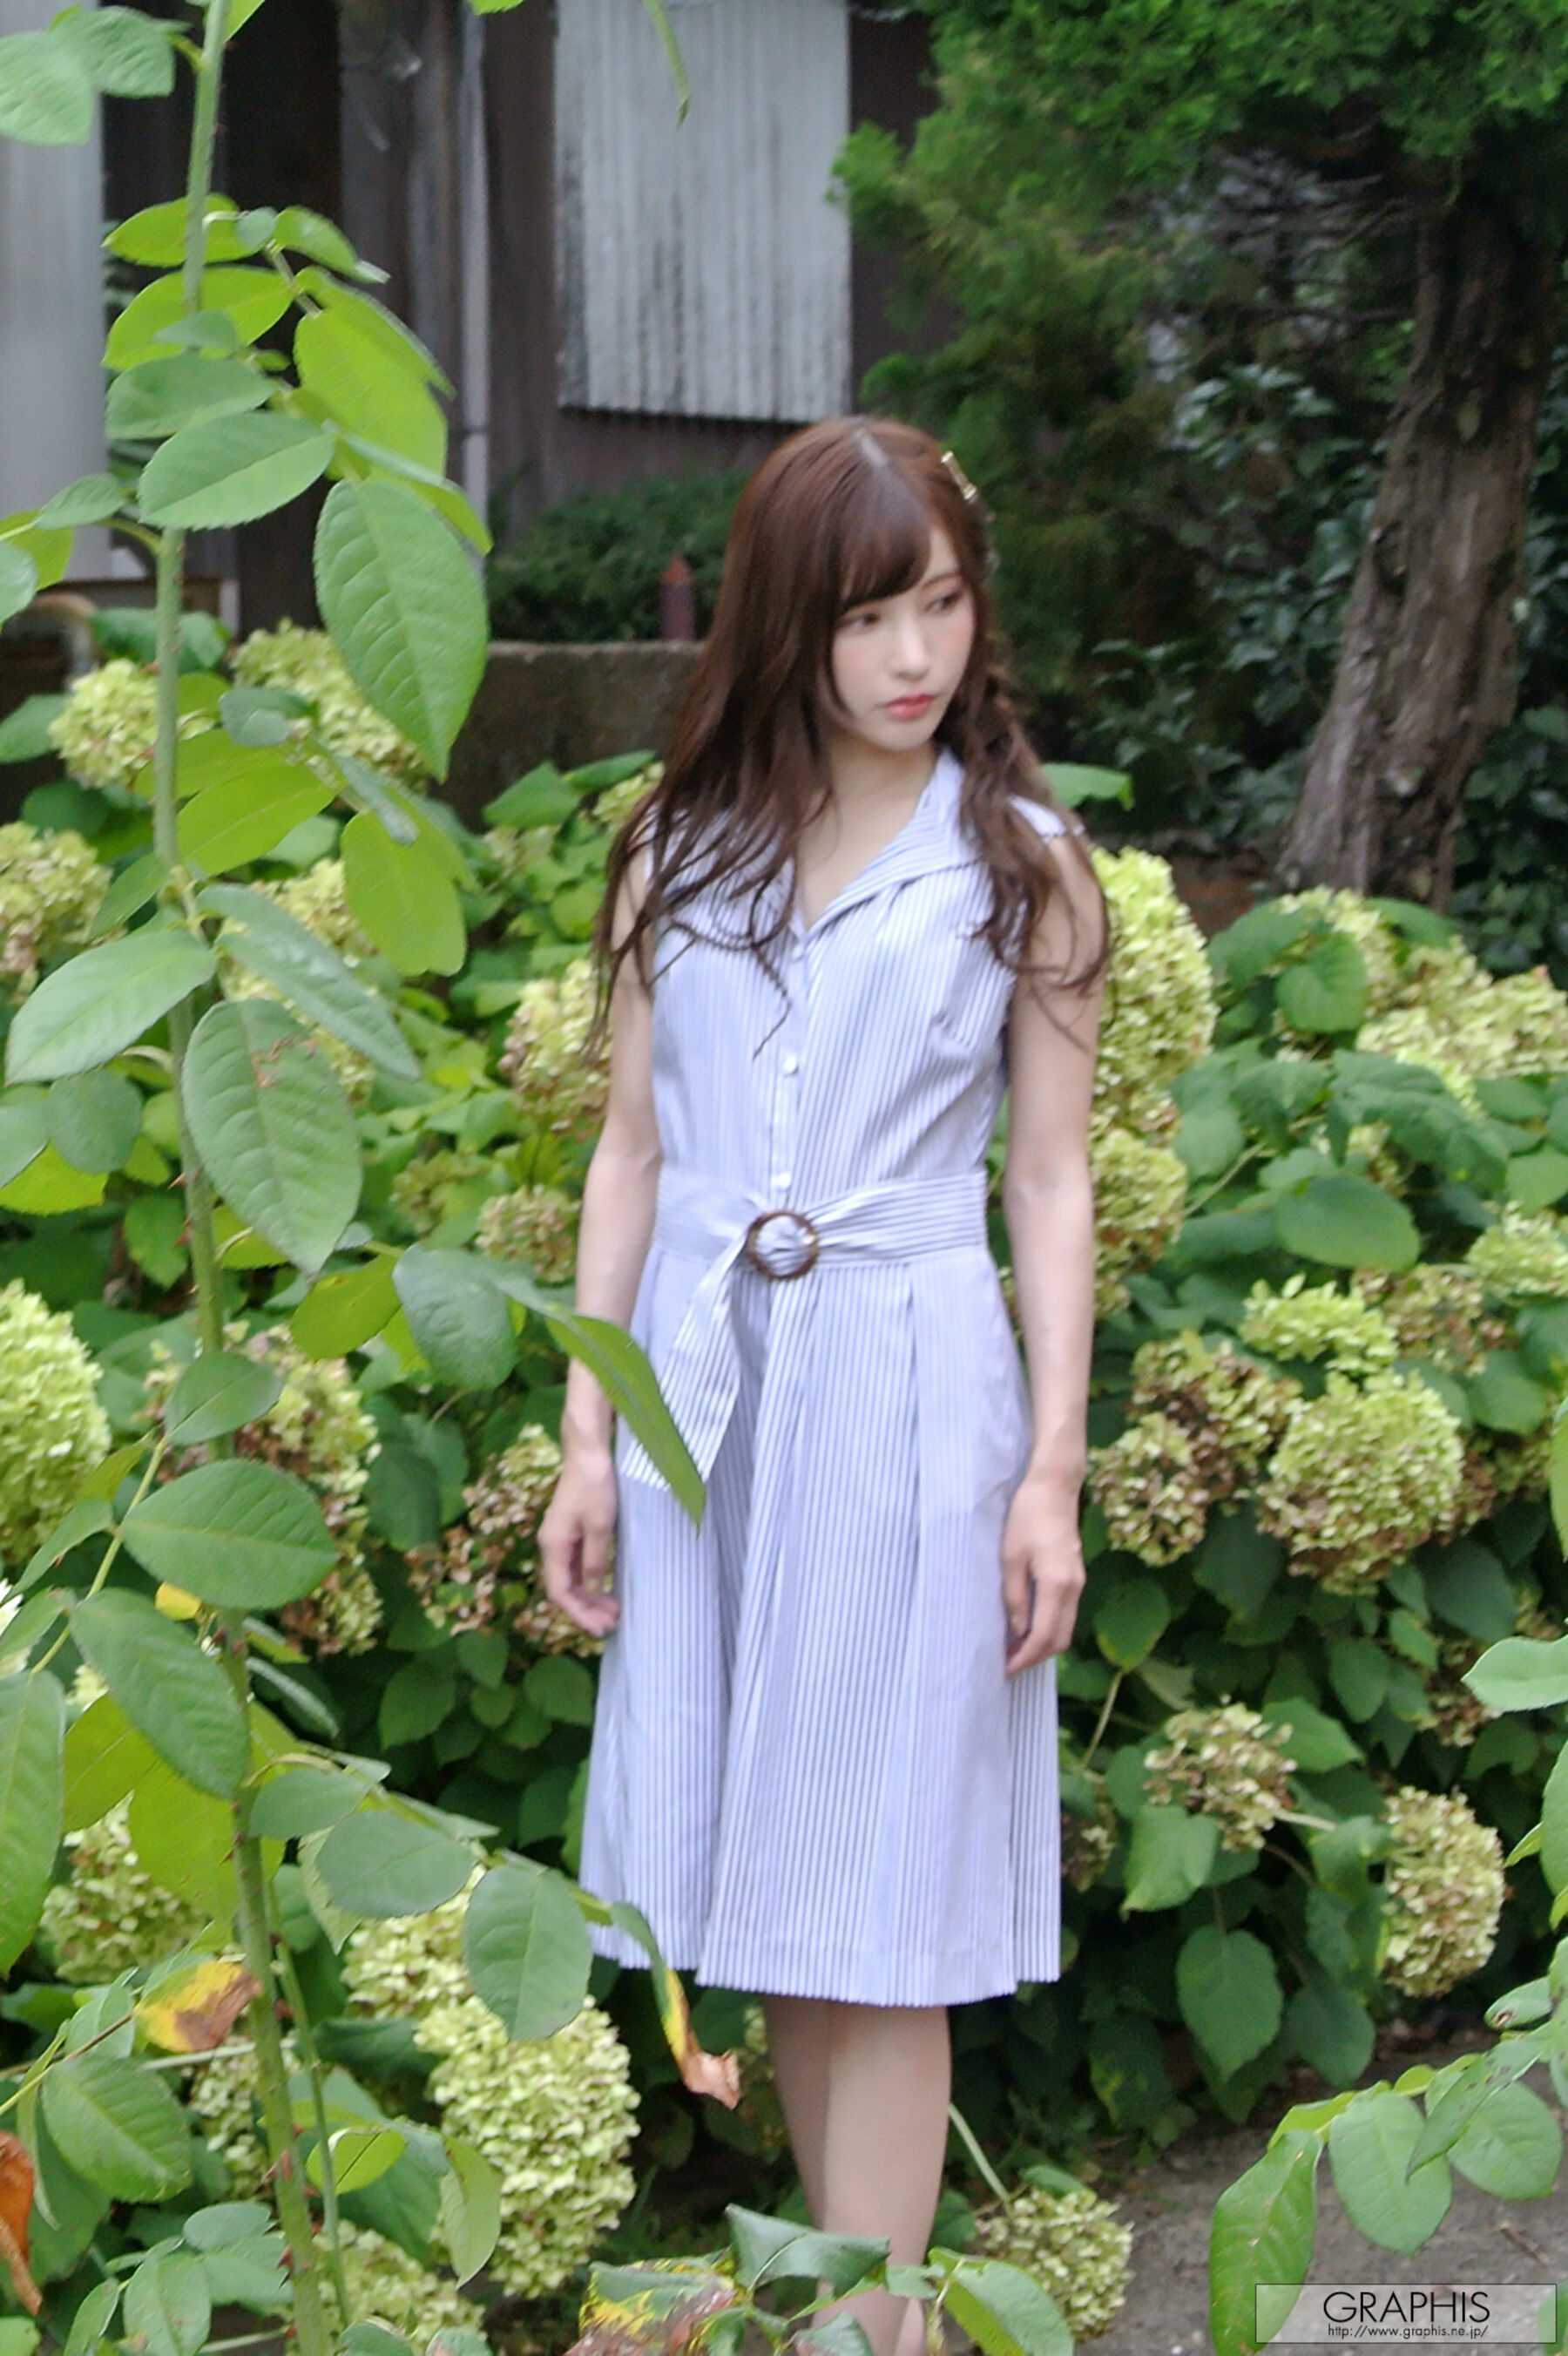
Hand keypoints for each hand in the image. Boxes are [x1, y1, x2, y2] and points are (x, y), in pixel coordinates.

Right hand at [538, 1441, 621, 1638]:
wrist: (588, 1453)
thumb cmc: (595, 1486)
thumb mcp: (600, 1526)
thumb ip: (595, 1560)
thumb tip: (592, 1591)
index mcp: (553, 1546)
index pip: (560, 1592)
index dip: (579, 1614)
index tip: (601, 1628)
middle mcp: (551, 1546)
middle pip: (564, 1589)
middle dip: (586, 1610)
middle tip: (613, 1624)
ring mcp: (560, 1539)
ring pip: (571, 1579)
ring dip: (590, 1597)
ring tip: (613, 1610)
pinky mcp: (571, 1532)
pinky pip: (577, 1565)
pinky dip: (590, 1581)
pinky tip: (606, 1587)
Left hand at [1000, 1474, 1084, 1675]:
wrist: (1054, 1488)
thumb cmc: (1027, 1517)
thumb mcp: (1011, 1557)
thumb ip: (1015, 1596)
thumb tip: (1018, 1630)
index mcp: (1056, 1585)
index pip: (1044, 1636)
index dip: (1025, 1657)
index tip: (1006, 1668)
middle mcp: (1074, 1589)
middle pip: (1060, 1639)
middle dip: (1035, 1657)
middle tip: (1008, 1662)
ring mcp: (1079, 1583)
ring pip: (1066, 1628)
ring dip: (1043, 1644)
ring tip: (1015, 1648)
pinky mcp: (1076, 1577)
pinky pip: (1066, 1614)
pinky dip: (1050, 1627)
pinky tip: (1028, 1625)